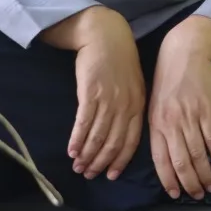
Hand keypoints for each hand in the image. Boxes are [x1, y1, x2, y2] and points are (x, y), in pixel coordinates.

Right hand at [64, 12, 145, 180]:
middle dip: (100, 161)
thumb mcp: (133, 84)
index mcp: (139, 105)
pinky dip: (77, 139)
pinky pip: (84, 122)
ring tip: (77, 166)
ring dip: (86, 154)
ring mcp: (109, 99)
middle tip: (88, 174)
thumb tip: (121, 132)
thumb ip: (130, 107)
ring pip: (98, 135)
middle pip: (113, 142)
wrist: (106, 35)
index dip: (120, 160)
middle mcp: (126, 105)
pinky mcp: (91, 92)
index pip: (131, 140)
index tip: (110, 175)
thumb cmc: (119, 60)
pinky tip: (71, 150)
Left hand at [149, 33, 210, 200]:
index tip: (176, 194)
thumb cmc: (168, 78)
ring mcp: (189, 117)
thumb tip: (167, 153)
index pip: (160, 160)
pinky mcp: (206, 109)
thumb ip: (160, 128)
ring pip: (197, 153)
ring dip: (205, 173)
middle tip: (198, 195)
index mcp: (155, 124)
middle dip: (190, 182)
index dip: (169, 179)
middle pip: (180, 161)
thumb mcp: (156, 104)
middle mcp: (170, 124)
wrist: (184, 52)